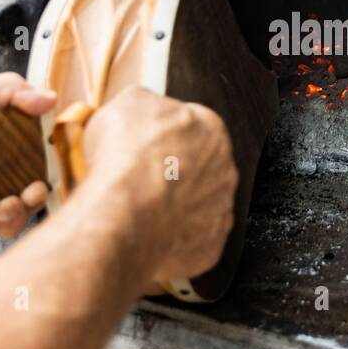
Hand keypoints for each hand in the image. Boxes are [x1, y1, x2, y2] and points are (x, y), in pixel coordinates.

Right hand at [76, 86, 236, 290]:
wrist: (122, 214)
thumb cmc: (124, 158)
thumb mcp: (125, 103)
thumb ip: (146, 102)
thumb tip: (147, 106)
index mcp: (211, 129)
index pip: (191, 125)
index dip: (162, 135)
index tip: (142, 144)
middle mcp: (225, 169)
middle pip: (198, 166)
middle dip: (173, 170)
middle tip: (140, 178)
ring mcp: (220, 211)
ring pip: (197, 204)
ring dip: (175, 205)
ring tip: (140, 208)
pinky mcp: (210, 246)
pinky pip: (192, 239)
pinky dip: (172, 237)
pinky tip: (148, 231)